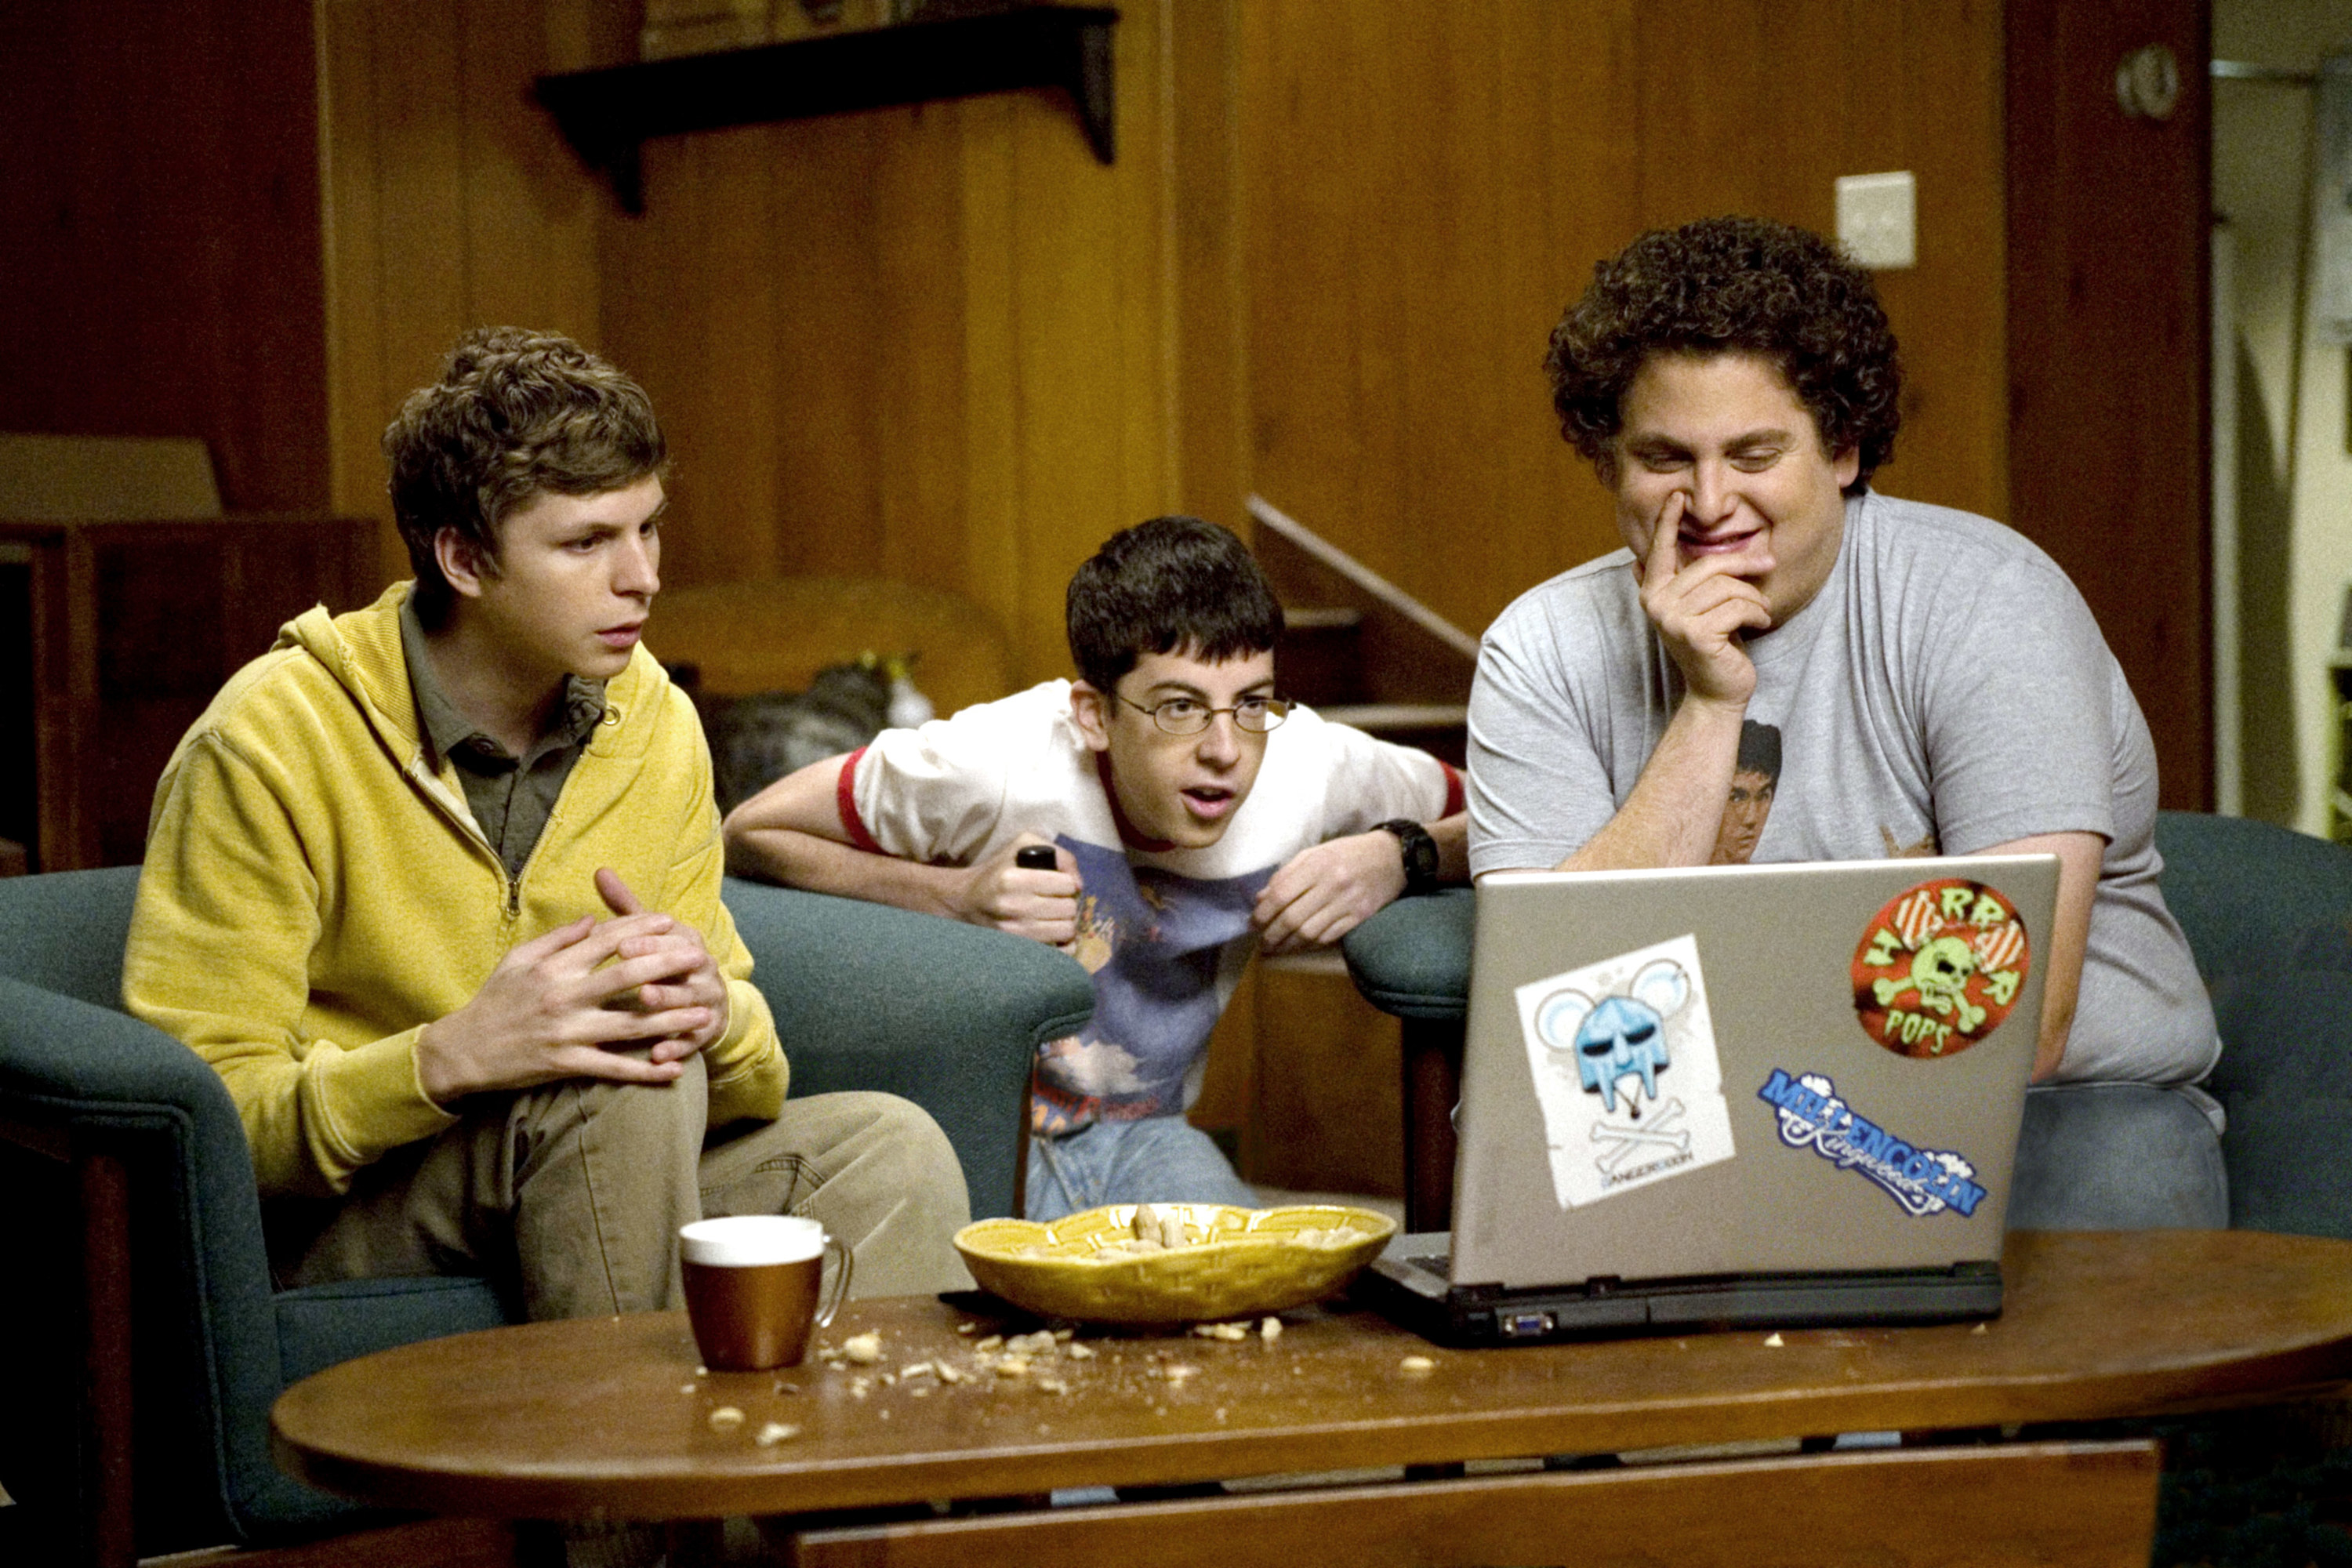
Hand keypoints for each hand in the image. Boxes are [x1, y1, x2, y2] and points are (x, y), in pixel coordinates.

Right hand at [415, 901, 717, 1103]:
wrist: (464, 1049)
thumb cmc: (494, 1000)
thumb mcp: (519, 959)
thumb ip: (559, 939)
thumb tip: (594, 918)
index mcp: (555, 967)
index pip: (607, 941)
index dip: (642, 929)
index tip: (671, 922)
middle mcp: (564, 997)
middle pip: (627, 976)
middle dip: (668, 965)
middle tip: (700, 958)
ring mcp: (568, 1032)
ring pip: (629, 1025)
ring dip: (670, 1020)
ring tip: (704, 1014)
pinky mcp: (566, 1064)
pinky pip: (613, 1068)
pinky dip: (645, 1071)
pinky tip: (674, 1070)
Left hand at [595, 868, 728, 1063]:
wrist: (708, 1001)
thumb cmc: (666, 963)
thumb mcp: (650, 935)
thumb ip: (626, 908)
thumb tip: (600, 870)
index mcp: (688, 942)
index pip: (671, 937)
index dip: (649, 941)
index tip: (622, 945)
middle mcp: (703, 968)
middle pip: (684, 966)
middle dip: (659, 968)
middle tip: (633, 972)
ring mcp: (707, 1001)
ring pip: (689, 1002)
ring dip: (668, 1003)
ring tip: (645, 1002)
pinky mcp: (706, 1031)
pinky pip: (694, 1040)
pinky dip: (677, 1047)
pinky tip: (657, 1055)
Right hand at [949, 834, 1079, 945]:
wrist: (965, 902)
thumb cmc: (998, 870)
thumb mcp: (1023, 845)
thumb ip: (1058, 854)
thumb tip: (1079, 884)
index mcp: (1012, 879)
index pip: (1066, 884)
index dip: (1067, 882)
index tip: (1058, 884)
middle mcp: (1012, 906)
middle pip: (1069, 908)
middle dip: (1067, 902)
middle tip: (1055, 900)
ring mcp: (1014, 932)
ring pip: (1066, 930)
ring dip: (1065, 922)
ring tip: (1053, 916)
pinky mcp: (1016, 949)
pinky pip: (1058, 952)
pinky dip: (1062, 944)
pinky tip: (1053, 934)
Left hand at [1253, 831, 1407, 954]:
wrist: (1394, 856)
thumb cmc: (1349, 852)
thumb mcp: (1316, 853)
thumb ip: (1287, 874)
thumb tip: (1261, 898)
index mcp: (1317, 864)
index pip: (1281, 894)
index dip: (1263, 913)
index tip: (1253, 923)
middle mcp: (1332, 884)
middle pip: (1293, 918)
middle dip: (1272, 934)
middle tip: (1262, 943)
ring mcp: (1348, 903)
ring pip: (1310, 933)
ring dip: (1289, 945)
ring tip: (1277, 948)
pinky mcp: (1361, 917)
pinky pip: (1330, 937)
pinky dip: (1311, 944)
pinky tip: (1301, 945)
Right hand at [1635, 491, 1769, 708]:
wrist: (1717, 692)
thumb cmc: (1712, 646)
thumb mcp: (1692, 610)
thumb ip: (1672, 584)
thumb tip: (1637, 561)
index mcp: (1653, 593)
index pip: (1661, 551)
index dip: (1668, 522)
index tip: (1679, 495)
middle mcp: (1657, 604)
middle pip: (1709, 565)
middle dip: (1745, 565)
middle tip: (1769, 566)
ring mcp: (1673, 620)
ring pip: (1728, 587)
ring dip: (1754, 598)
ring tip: (1759, 612)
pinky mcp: (1696, 635)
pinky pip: (1737, 607)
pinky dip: (1757, 613)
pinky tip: (1759, 624)